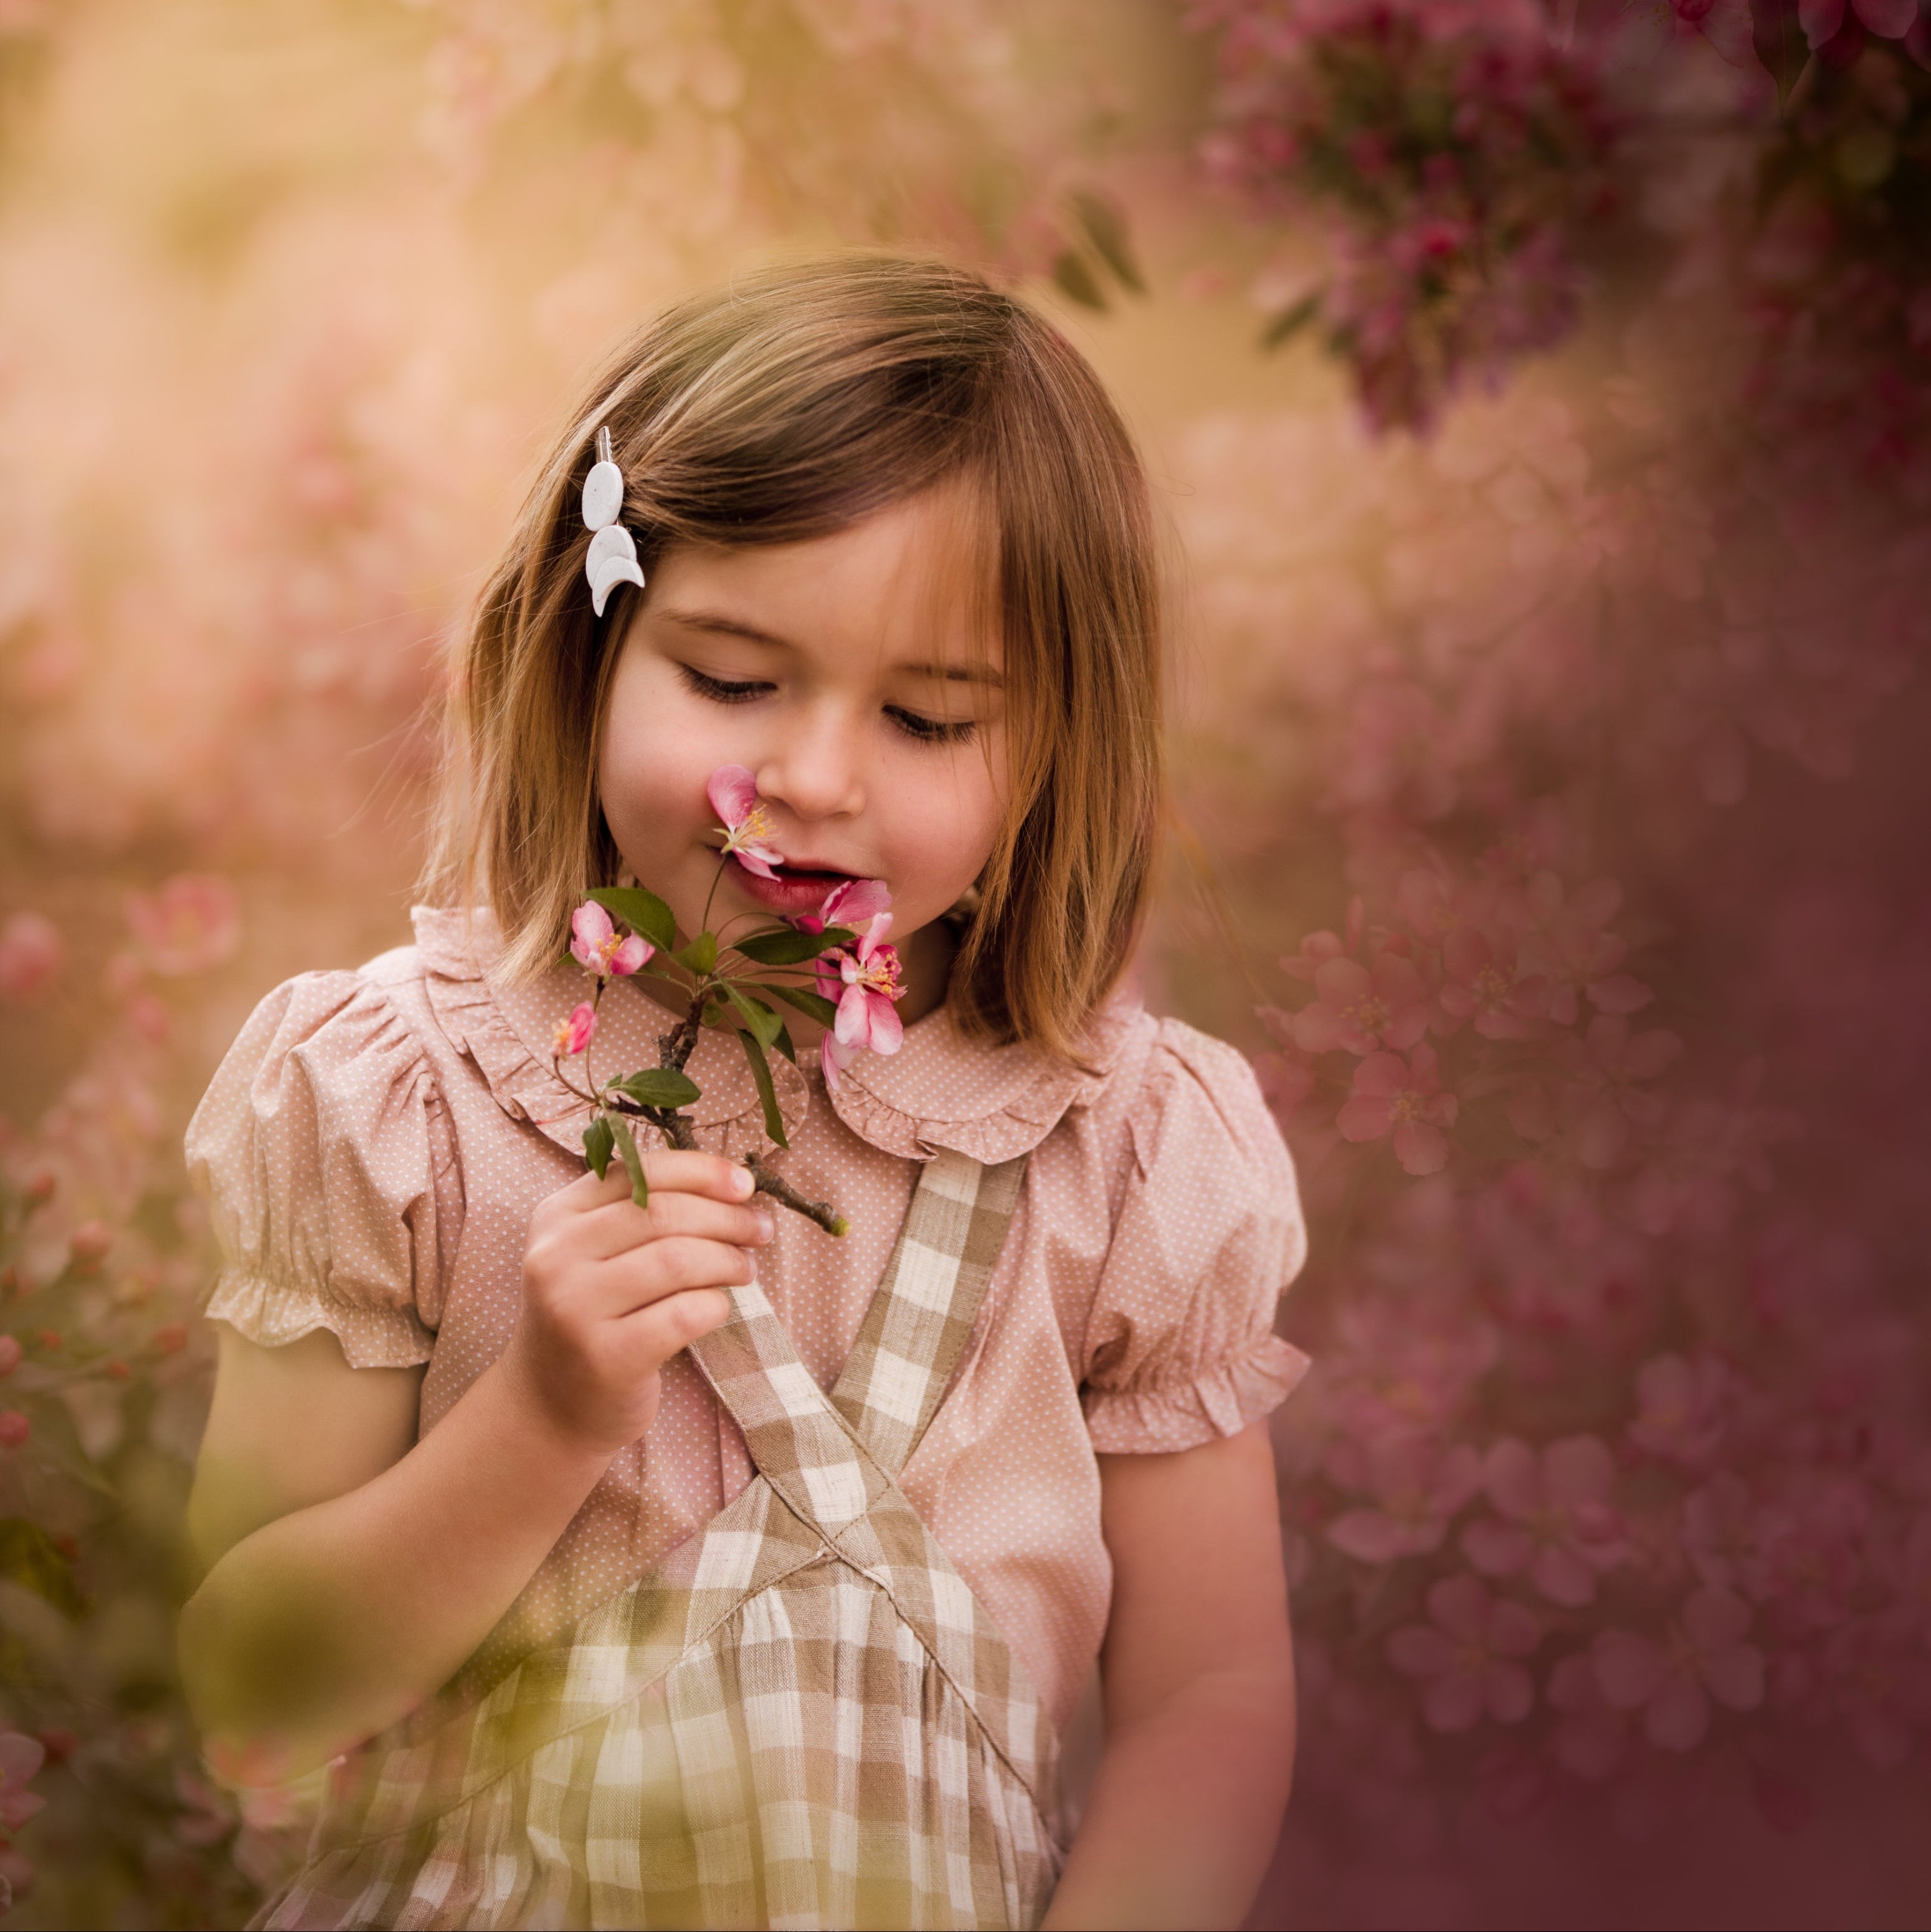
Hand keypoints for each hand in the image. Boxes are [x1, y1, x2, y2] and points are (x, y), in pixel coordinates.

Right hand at [504, 1151, 770, 1456]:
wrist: (550, 1405)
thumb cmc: (594, 1316)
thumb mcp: (595, 1253)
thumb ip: (644, 1212)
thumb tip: (733, 1185)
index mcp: (557, 1216)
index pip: (638, 1171)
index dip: (702, 1172)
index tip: (745, 1185)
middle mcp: (556, 1256)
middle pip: (664, 1214)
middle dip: (727, 1218)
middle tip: (759, 1230)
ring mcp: (575, 1308)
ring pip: (679, 1260)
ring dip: (728, 1260)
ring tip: (744, 1269)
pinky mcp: (606, 1357)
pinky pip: (685, 1313)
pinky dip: (715, 1305)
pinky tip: (717, 1308)